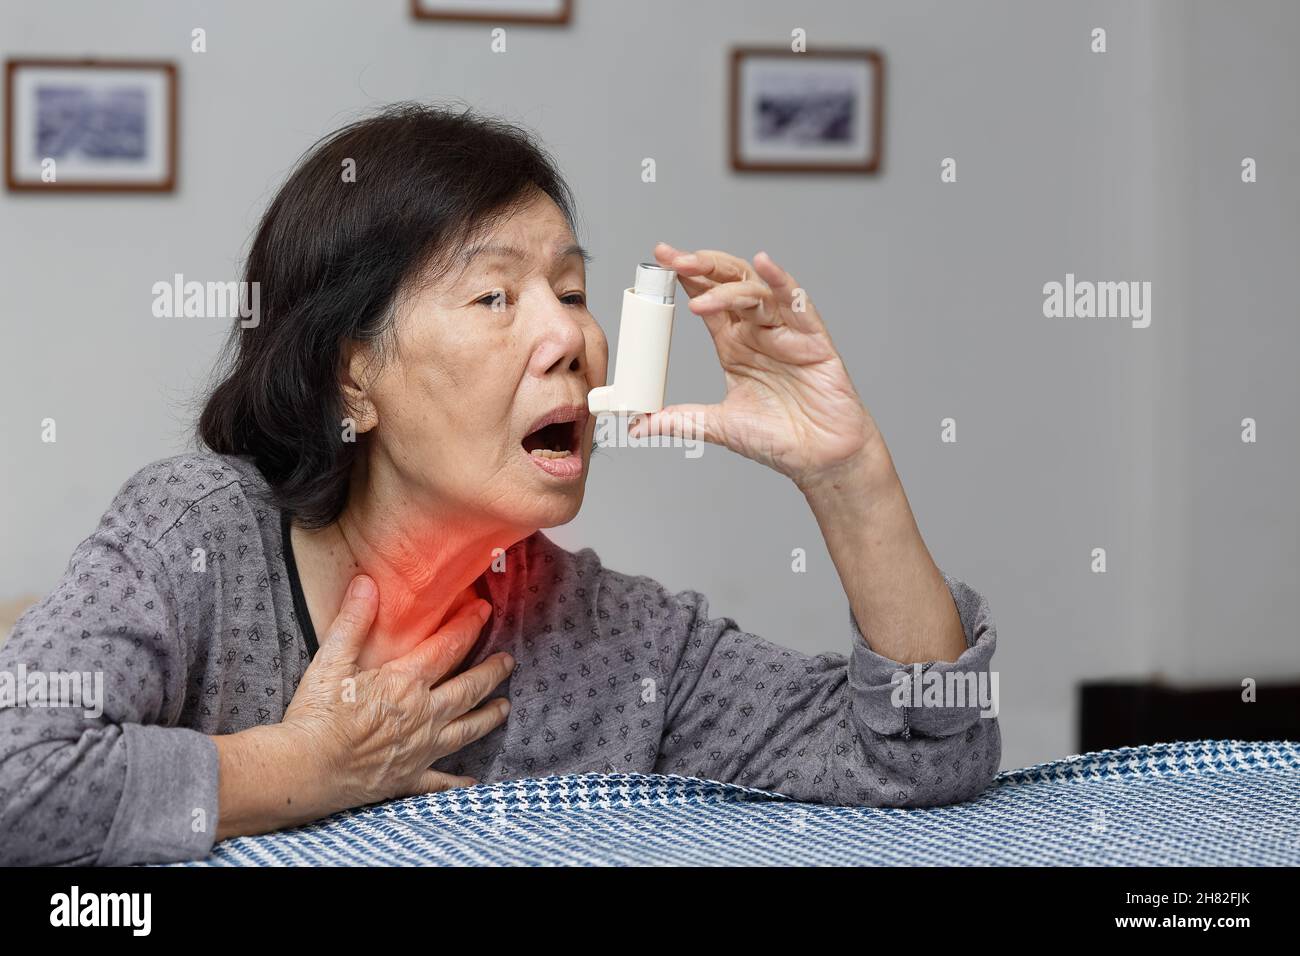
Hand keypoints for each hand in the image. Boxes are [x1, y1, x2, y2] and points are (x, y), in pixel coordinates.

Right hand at [283, 574, 512, 810]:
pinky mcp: (408, 777)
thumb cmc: (315, 715)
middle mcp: (424, 714)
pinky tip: (471, 784)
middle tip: (509, 661)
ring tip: (505, 707)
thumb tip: (366, 582)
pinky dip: (458, 784)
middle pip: (469, 688)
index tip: (484, 610)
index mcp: (405, 682)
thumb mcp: (330, 660)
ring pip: (467, 729)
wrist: (304, 770)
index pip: (448, 648)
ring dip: (488, 717)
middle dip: (492, 672)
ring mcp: (421, 748)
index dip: (468, 626)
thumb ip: (353, 621)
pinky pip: (441, 782)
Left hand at [635, 242, 884, 488]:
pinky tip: (765, 264)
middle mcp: (758, 331)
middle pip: (728, 282)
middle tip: (674, 260)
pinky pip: (797, 302)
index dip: (685, 276)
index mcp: (734, 345)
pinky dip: (781, 281)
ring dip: (727, 287)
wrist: (821, 460)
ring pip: (756, 291)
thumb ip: (679, 422)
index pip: (705, 299)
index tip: (660, 259)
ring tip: (700, 298)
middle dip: (701, 266)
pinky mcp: (813, 339)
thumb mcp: (718, 427)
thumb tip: (636, 427)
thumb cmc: (779, 439)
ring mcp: (786, 332)